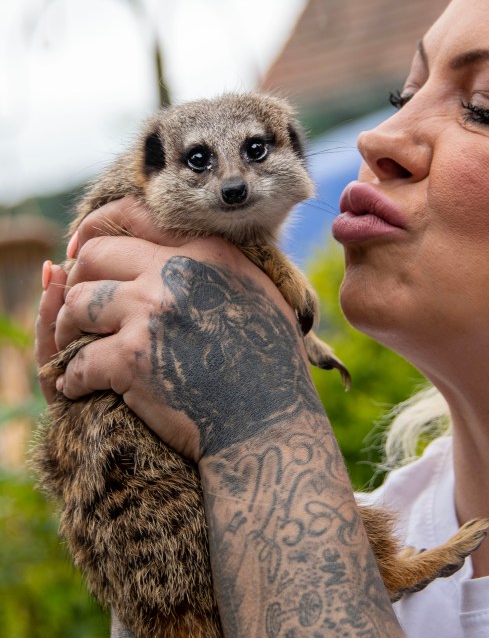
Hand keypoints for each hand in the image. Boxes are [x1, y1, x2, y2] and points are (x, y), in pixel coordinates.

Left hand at [40, 197, 312, 462]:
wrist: (269, 422)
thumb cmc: (271, 363)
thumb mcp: (259, 293)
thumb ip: (220, 265)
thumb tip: (181, 251)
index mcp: (208, 251)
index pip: (133, 215)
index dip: (96, 229)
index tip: (81, 249)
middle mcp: (176, 273)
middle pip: (93, 257)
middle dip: (79, 282)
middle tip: (80, 309)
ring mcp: (152, 314)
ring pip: (76, 304)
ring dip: (68, 329)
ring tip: (75, 348)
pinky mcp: (132, 359)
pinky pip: (77, 361)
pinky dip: (73, 378)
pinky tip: (82, 387)